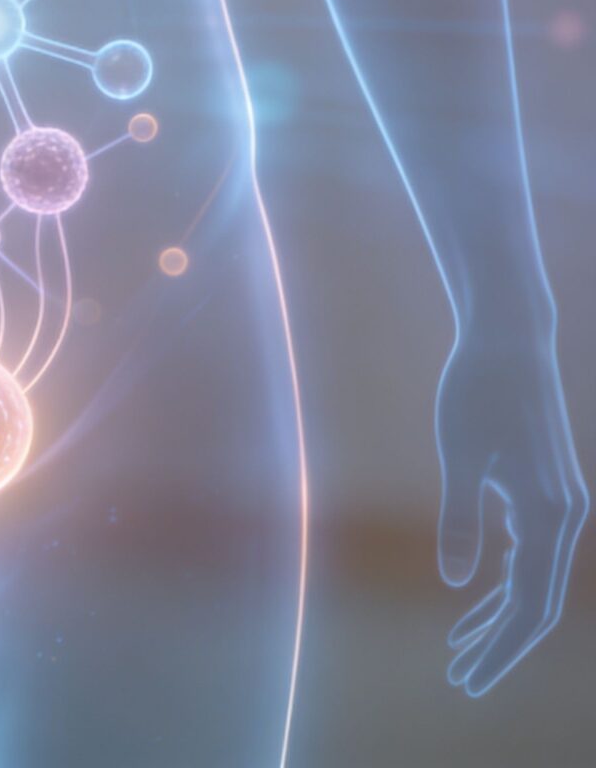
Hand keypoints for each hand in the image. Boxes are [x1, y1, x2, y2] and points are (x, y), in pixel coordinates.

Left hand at [434, 337, 589, 694]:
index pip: (531, 604)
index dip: (500, 648)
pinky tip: (474, 605)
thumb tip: (459, 584)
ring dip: (500, 619)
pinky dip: (504, 585)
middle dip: (500, 646)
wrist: (509, 343)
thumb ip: (461, 521)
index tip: (469, 680)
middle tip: (461, 682)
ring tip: (459, 654)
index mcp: (549, 513)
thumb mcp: (459, 455)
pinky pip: (531, 557)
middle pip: (538, 603)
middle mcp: (566, 516)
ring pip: (535, 582)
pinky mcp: (547, 496)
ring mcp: (560, 506)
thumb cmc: (478, 392)